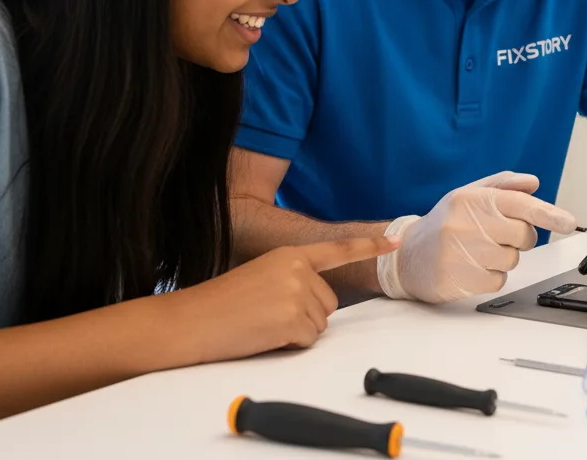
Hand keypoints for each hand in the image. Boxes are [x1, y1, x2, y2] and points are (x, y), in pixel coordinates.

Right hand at [172, 237, 397, 362]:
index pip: (338, 250)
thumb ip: (293, 279)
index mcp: (291, 254)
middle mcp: (298, 268)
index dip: (370, 246)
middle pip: (328, 303)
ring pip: (319, 325)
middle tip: (267, 316)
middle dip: (305, 316)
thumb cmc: (221, 305)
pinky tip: (263, 336)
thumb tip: (320, 302)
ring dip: (295, 332)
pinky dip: (288, 345)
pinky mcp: (292, 318)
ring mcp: (296, 292)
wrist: (189, 321)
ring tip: (261, 324)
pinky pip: (307, 341)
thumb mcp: (262, 277)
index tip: (396, 241)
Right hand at [378, 171, 576, 303]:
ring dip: (502, 257)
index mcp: (471, 198)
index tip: (568, 222)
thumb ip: (503, 186)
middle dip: (519, 237)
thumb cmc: (444, 223)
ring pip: (512, 259)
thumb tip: (533, 183)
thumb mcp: (468, 196)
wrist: (408, 255)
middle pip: (523, 235)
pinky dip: (491, 276)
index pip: (518, 204)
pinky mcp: (461, 280)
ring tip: (477, 250)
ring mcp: (462, 253)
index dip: (547, 213)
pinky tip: (471, 267)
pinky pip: (498, 280)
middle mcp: (466, 223)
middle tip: (497, 234)